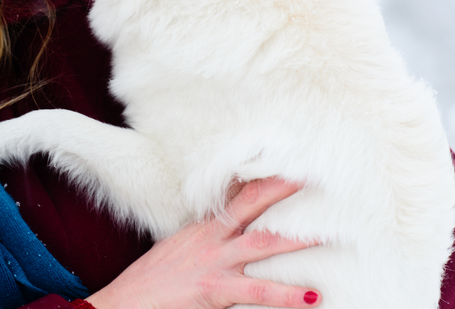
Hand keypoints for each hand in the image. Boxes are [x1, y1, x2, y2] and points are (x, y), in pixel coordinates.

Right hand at [85, 177, 320, 308]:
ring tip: (330, 233)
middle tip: (314, 174)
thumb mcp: (180, 247)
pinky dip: (287, 294)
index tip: (287, 160)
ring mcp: (215, 262)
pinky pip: (258, 289)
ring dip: (298, 238)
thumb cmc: (153, 280)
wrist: (123, 303)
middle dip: (283, 187)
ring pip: (263, 243)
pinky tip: (311, 296)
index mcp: (204, 227)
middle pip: (253, 204)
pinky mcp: (215, 288)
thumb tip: (228, 225)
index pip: (238, 193)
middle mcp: (212, 238)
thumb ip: (206, 235)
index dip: (263, 176)